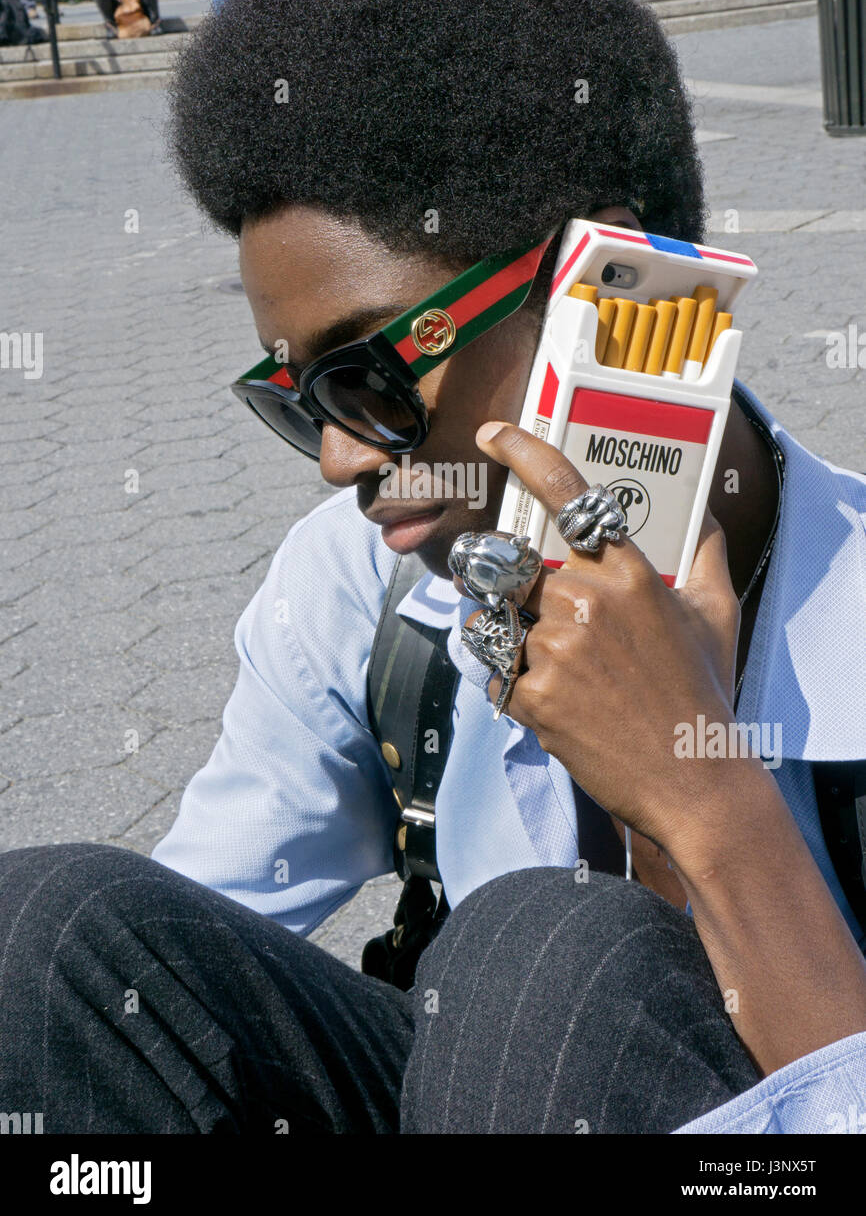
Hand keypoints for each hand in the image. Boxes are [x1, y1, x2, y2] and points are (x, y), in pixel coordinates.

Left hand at [461, 422, 748, 856]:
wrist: (692, 780)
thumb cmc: (702, 695)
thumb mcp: (718, 615)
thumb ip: (705, 553)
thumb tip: (702, 511)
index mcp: (628, 572)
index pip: (567, 493)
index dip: (523, 453)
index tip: (493, 435)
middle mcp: (585, 600)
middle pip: (510, 564)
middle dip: (509, 583)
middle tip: (533, 612)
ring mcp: (553, 647)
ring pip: (495, 617)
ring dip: (509, 635)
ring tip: (557, 669)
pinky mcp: (529, 693)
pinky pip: (494, 669)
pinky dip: (511, 683)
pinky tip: (555, 704)